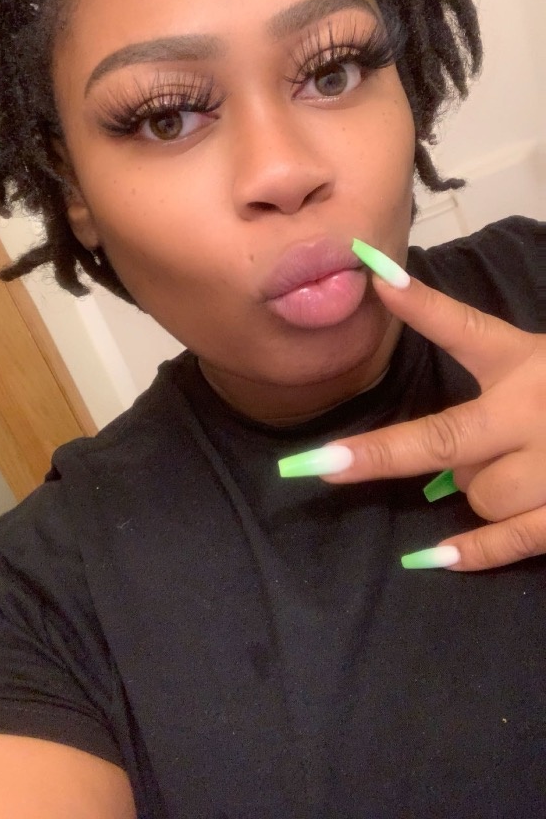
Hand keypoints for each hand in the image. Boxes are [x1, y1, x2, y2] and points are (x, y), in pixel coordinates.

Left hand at [280, 271, 545, 571]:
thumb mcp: (526, 351)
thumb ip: (460, 329)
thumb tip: (382, 280)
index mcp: (526, 360)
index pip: (465, 326)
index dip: (418, 304)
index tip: (372, 280)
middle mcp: (536, 411)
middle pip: (444, 441)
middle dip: (379, 454)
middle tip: (315, 468)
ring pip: (475, 493)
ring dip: (471, 486)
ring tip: (503, 462)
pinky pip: (515, 539)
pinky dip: (475, 550)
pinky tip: (433, 558)